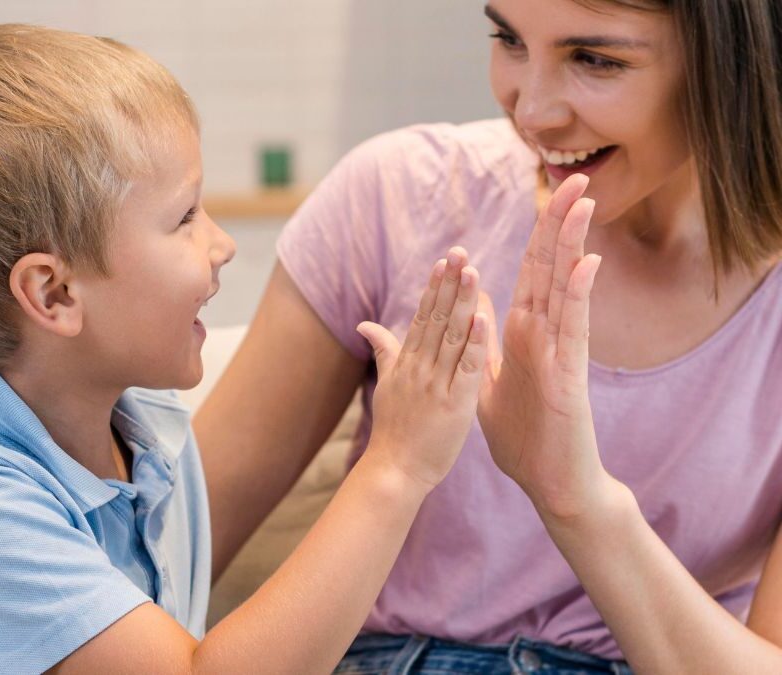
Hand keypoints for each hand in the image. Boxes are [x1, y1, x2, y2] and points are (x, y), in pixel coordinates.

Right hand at [358, 247, 487, 492]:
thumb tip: (364, 323)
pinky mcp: (454, 406)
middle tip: (460, 252)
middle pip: (436, 319)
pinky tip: (483, 318)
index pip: (422, 317)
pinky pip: (466, 370)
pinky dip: (475, 344)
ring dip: (462, 303)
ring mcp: (436, 385)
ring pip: (451, 337)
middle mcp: (419, 368)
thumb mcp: (385, 384)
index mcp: (407, 363)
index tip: (445, 260)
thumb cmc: (394, 429)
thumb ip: (382, 349)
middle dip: (449, 284)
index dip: (434, 287)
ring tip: (472, 272)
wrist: (394, 471)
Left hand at [478, 174, 612, 519]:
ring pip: (564, 288)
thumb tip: (474, 310)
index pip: (529, 273)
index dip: (537, 234)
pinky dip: (578, 296)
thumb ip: (481, 344)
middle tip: (573, 179)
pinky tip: (585, 263)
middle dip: (559, 223)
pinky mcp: (569, 375)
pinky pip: (573, 330)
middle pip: (549, 268)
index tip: (547, 196)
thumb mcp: (486, 381)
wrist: (549, 482)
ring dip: (572, 245)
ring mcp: (558, 351)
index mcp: (519, 332)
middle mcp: (541, 333)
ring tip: (583, 202)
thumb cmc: (522, 436)